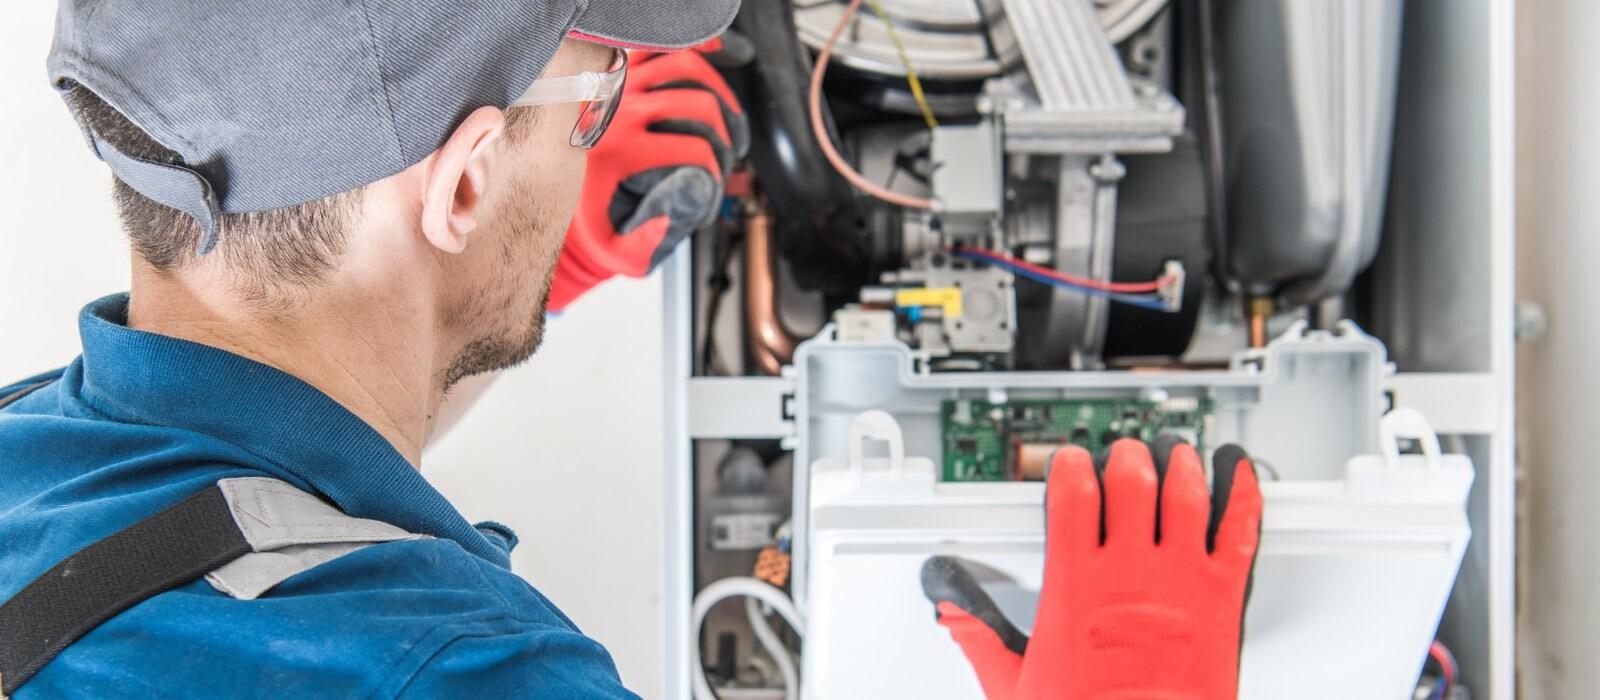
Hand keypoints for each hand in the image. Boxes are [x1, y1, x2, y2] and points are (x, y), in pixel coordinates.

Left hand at [548, 37, 750, 311]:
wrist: (551, 190)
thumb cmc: (590, 218)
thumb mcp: (616, 247)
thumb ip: (646, 243)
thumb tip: (673, 219)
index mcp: (620, 152)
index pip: (693, 149)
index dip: (717, 169)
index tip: (715, 181)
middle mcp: (619, 113)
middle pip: (697, 103)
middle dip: (723, 133)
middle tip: (726, 153)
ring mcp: (620, 86)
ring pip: (685, 67)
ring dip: (717, 91)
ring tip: (725, 119)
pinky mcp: (619, 72)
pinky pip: (661, 49)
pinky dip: (693, 51)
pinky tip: (712, 65)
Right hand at [921, 437, 1263, 698]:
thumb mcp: (1012, 682)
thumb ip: (978, 635)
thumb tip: (948, 606)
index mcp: (1076, 584)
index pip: (1072, 494)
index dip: (1069, 466)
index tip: (1070, 462)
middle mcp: (1129, 572)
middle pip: (1131, 479)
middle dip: (1126, 457)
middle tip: (1125, 456)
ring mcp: (1180, 580)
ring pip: (1185, 493)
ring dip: (1180, 464)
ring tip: (1176, 453)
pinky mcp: (1223, 599)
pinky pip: (1239, 531)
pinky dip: (1243, 494)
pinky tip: (1238, 473)